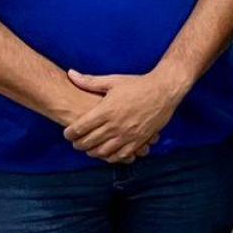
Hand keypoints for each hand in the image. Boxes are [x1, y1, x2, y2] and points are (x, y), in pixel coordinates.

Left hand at [62, 70, 185, 163]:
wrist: (164, 91)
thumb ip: (90, 81)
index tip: (67, 133)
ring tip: (89, 149)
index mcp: (106, 110)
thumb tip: (70, 74)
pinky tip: (107, 153)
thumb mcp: (113, 81)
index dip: (69, 133)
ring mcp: (127, 135)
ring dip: (92, 152)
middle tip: (76, 142)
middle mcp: (115, 125)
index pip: (79, 128)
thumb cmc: (138, 85)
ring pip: (103, 152)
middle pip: (88, 142)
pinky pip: (121, 156)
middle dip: (78, 144)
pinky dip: (110, 157)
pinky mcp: (139, 141)